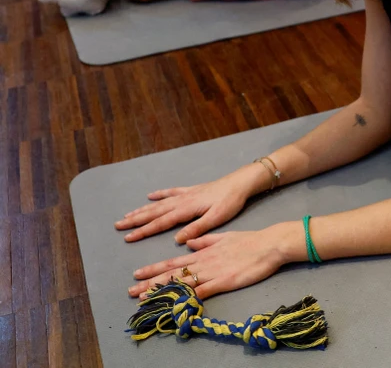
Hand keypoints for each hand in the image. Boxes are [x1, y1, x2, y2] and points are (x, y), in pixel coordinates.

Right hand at [115, 167, 261, 244]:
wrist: (240, 182)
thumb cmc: (230, 202)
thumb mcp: (216, 218)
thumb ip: (197, 229)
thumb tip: (177, 240)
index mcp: (187, 209)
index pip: (161, 223)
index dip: (143, 231)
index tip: (128, 237)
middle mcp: (182, 200)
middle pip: (154, 212)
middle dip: (136, 220)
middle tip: (118, 226)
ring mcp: (186, 194)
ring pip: (159, 203)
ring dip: (143, 209)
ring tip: (128, 215)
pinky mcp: (192, 190)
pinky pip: (172, 192)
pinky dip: (160, 194)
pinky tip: (150, 196)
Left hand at [129, 225, 294, 300]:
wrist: (270, 244)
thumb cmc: (249, 241)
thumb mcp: (224, 236)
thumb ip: (206, 240)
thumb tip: (189, 241)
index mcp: (203, 252)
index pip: (173, 262)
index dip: (154, 270)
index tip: (137, 274)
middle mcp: (204, 262)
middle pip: (172, 274)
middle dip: (150, 283)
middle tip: (131, 291)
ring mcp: (213, 273)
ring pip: (182, 283)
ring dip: (162, 291)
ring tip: (144, 299)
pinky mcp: (224, 282)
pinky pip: (202, 292)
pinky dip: (187, 298)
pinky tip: (175, 304)